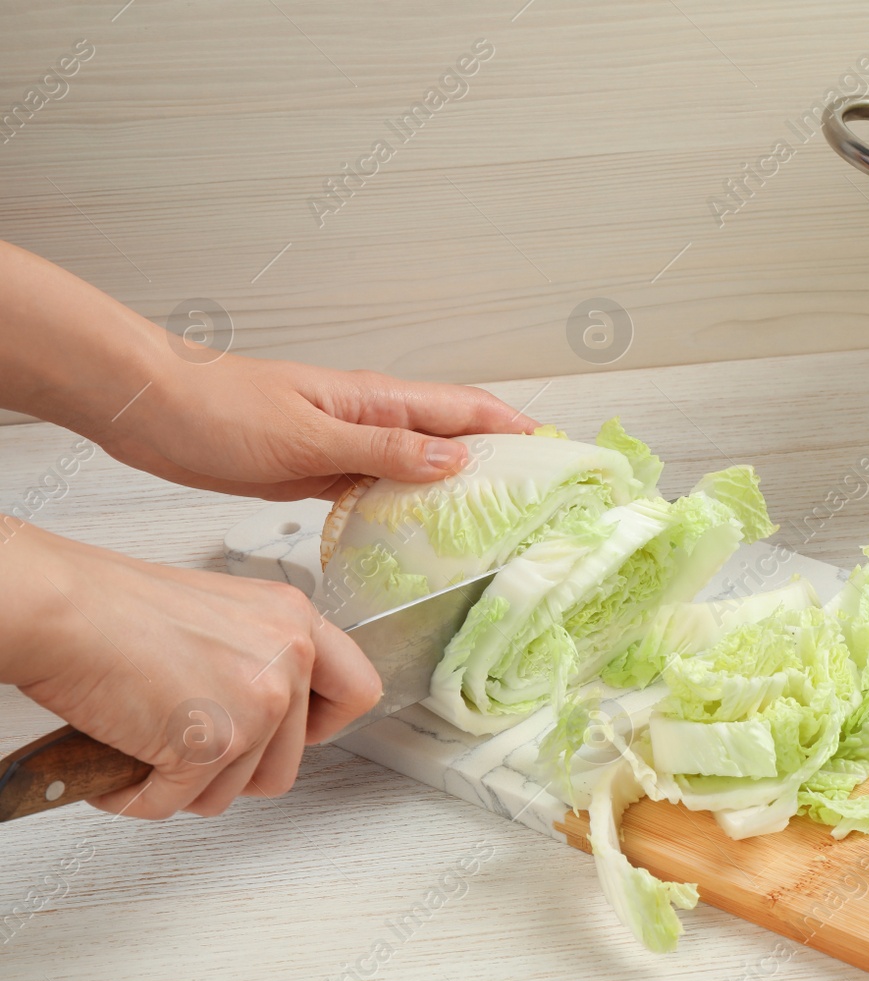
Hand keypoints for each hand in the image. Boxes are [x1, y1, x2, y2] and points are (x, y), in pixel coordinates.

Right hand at [1, 527, 381, 818]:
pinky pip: (176, 803)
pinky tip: (116, 760)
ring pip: (236, 792)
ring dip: (185, 784)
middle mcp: (290, 659)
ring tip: (146, 745)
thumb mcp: (223, 616)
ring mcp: (258, 704)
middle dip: (232, 769)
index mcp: (296, 621)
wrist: (63, 611)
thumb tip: (269, 715)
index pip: (358, 692)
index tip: (288, 735)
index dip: (322, 728)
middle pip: (288, 763)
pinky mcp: (213, 745)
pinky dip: (137, 795)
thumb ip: (260, 658)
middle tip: (187, 747)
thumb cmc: (117, 609)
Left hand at [106, 355, 539, 501]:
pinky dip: (410, 507)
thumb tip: (459, 458)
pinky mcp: (321, 469)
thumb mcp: (309, 436)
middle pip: (455, 435)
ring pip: (422, 464)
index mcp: (376, 398)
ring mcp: (348, 443)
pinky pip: (382, 487)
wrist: (150, 409)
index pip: (467, 408)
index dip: (519, 427)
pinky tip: (420, 537)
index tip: (563, 453)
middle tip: (544, 499)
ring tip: (498, 526)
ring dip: (459, 487)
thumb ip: (384, 448)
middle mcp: (372, 418)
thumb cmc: (220, 411)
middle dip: (503, 459)